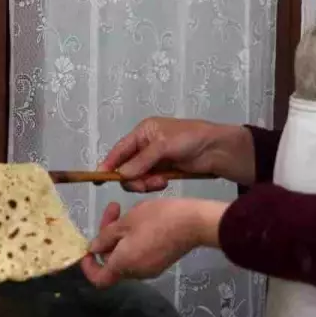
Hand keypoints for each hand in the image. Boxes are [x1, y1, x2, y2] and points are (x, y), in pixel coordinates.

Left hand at [80, 198, 226, 287]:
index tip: (88, 249)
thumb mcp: (127, 222)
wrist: (194, 222)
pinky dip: (135, 240)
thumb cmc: (157, 219)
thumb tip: (94, 249)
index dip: (89, 267)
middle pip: (113, 261)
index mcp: (123, 264)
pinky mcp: (162, 262)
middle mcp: (136, 273)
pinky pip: (140, 254)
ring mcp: (151, 268)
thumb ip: (106, 237)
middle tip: (114, 209)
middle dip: (108, 237)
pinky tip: (143, 220)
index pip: (99, 279)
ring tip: (129, 211)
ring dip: (122, 236)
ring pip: (126, 256)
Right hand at [99, 117, 254, 190]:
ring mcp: (155, 159)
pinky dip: (154, 184)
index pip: (119, 150)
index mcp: (143, 132)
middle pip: (126, 167)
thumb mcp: (163, 146)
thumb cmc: (189, 139)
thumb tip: (121, 175)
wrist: (216, 149)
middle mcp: (145, 145)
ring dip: (145, 182)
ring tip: (161, 182)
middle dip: (134, 178)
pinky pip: (150, 181)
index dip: (108, 164)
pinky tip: (165, 182)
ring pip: (138, 177)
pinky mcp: (164, 171)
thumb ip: (141, 161)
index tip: (99, 179)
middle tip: (147, 183)